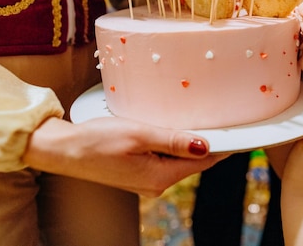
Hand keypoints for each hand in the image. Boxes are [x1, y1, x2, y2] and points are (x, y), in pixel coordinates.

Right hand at [24, 117, 226, 196]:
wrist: (62, 150)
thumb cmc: (96, 140)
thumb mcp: (140, 135)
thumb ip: (174, 141)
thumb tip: (205, 146)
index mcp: (160, 177)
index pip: (203, 161)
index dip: (223, 146)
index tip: (241, 133)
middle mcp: (156, 184)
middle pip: (192, 162)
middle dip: (206, 142)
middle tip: (223, 119)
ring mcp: (146, 181)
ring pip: (177, 160)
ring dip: (187, 143)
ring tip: (199, 120)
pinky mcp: (136, 174)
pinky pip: (163, 159)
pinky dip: (171, 146)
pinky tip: (170, 131)